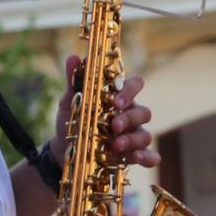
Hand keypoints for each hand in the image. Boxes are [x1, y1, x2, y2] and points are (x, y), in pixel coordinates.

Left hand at [54, 56, 159, 170]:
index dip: (130, 91)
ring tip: (115, 145)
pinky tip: (137, 158)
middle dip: (129, 119)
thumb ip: (74, 80)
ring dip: (132, 140)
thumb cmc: (74, 118)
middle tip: (114, 126)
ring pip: (145, 134)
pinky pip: (150, 156)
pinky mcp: (134, 154)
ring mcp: (134, 134)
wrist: (65, 147)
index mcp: (119, 97)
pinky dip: (148, 158)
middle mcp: (131, 114)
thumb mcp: (70, 100)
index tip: (117, 101)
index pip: (135, 85)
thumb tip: (73, 57)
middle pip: (144, 112)